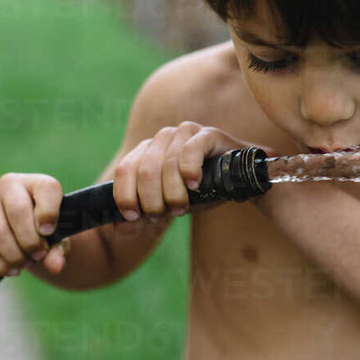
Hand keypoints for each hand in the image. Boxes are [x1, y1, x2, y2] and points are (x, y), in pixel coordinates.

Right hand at [0, 173, 70, 276]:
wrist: (25, 228)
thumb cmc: (46, 229)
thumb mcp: (58, 238)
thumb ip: (59, 250)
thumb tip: (54, 267)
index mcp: (38, 181)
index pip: (46, 189)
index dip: (48, 213)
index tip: (48, 233)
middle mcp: (9, 184)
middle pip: (17, 211)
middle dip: (30, 241)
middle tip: (38, 255)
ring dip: (13, 255)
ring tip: (26, 263)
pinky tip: (11, 270)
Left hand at [112, 121, 276, 221]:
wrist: (240, 181)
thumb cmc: (202, 191)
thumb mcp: (169, 206)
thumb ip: (145, 215)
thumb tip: (119, 227)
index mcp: (147, 151)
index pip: (125, 170)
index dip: (125, 195)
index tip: (134, 216)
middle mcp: (162, 138)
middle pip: (144, 171)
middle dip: (152, 200)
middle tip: (166, 215)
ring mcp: (184, 133)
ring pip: (165, 165)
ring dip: (172, 194)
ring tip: (182, 207)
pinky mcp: (207, 134)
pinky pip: (189, 151)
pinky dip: (189, 172)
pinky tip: (195, 185)